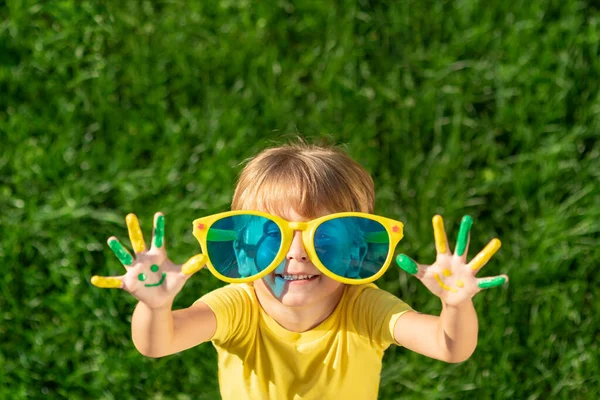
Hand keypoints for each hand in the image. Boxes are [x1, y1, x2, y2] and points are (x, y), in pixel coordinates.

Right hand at [90, 212, 205, 308]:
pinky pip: (114, 281)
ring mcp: (134, 270)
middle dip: (134, 230)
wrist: (161, 300)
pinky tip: (94, 280)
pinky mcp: (128, 283)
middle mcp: (143, 259)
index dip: (159, 227)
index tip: (159, 214)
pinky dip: (105, 281)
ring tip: (111, 239)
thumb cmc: (172, 284)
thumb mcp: (182, 276)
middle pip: (138, 241)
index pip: (158, 238)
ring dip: (118, 249)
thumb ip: (191, 266)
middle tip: (130, 216)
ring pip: (125, 257)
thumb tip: (205, 258)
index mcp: (157, 255)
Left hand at [396, 215, 507, 306]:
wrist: (449, 300)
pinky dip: (494, 281)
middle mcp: (458, 262)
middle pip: (461, 245)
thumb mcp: (423, 275)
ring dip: (487, 252)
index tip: (437, 217)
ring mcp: (467, 272)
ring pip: (478, 260)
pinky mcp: (474, 285)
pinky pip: (486, 282)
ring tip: (496, 241)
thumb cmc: (437, 284)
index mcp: (445, 258)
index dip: (439, 231)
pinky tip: (504, 278)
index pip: (441, 242)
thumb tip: (398, 258)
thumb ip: (412, 266)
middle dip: (464, 232)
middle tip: (467, 218)